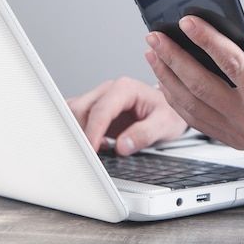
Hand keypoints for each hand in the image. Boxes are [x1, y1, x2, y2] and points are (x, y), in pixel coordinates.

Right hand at [66, 77, 187, 155]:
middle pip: (81, 109)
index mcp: (125, 89)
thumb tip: (121, 145)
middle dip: (81, 132)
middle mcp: (109, 91)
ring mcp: (100, 99)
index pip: (101, 110)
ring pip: (74, 112)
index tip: (91, 150)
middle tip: (90, 154)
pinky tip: (95, 144)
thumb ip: (144, 134)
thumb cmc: (168, 113)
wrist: (169, 111)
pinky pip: (77, 117)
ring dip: (78, 132)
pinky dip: (78, 131)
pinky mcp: (95, 110)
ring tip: (97, 148)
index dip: (93, 131)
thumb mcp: (164, 124)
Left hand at [144, 15, 243, 167]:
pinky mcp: (235, 140)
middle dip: (173, 57)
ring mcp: (240, 134)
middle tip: (154, 35)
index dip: (206, 38)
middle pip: (200, 85)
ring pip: (192, 106)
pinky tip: (168, 83)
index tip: (186, 21)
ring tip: (154, 54)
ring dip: (168, 79)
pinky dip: (178, 101)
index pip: (230, 63)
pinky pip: (197, 122)